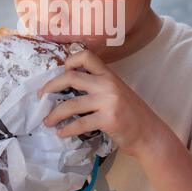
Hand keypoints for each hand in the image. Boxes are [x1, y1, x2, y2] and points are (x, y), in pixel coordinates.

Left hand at [39, 49, 161, 157]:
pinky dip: (67, 130)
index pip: (86, 56)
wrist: (150, 134)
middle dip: (51, 86)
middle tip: (41, 96)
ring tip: (47, 121)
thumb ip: (99, 86)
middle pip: (71, 77)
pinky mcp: (108, 119)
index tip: (61, 73)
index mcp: (109, 75)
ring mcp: (108, 101)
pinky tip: (62, 133)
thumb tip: (70, 87)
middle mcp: (108, 84)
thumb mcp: (117, 93)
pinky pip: (80, 124)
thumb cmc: (132, 115)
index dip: (70, 61)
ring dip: (55, 114)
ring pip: (71, 104)